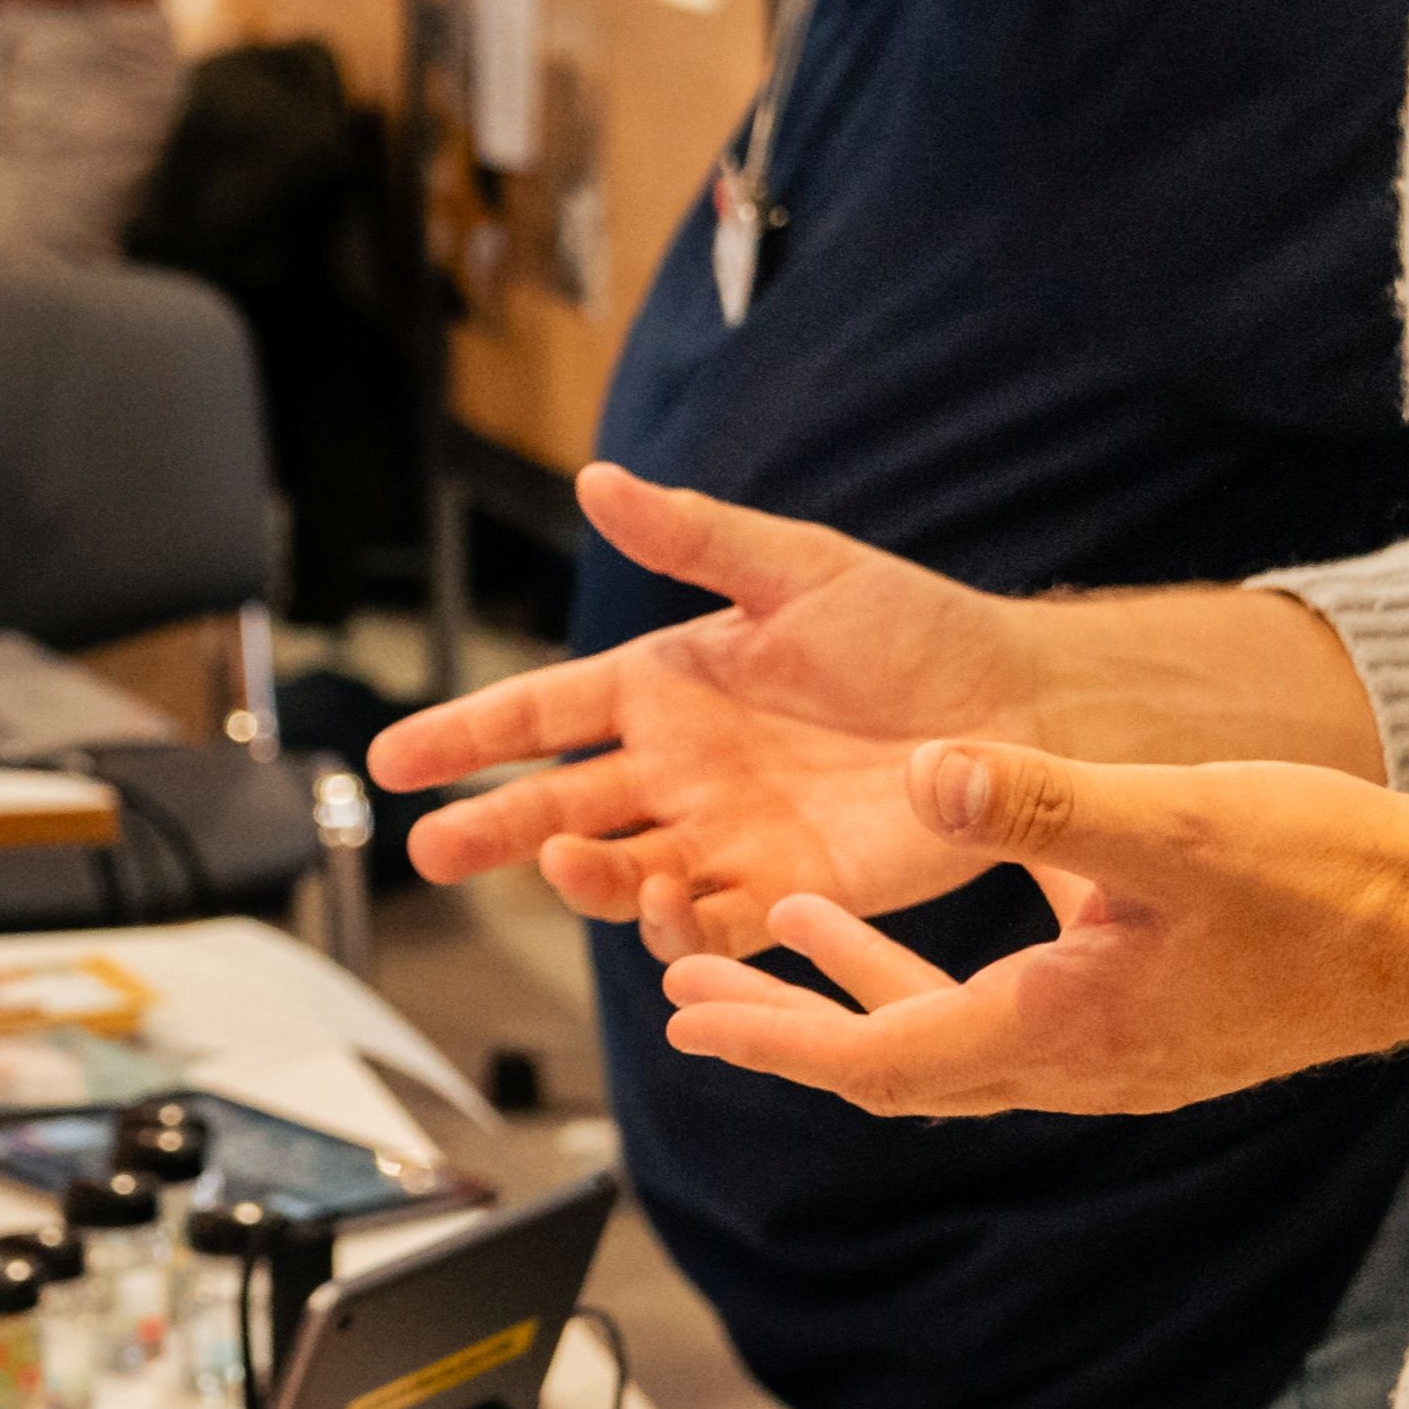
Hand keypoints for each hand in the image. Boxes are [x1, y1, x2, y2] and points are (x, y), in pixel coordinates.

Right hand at [374, 467, 1029, 951]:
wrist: (1014, 705)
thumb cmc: (911, 627)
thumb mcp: (794, 566)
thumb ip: (691, 537)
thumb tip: (597, 480)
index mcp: (663, 685)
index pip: (538, 714)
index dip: (465, 738)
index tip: (394, 758)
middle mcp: (677, 768)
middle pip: (555, 806)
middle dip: (488, 831)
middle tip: (430, 850)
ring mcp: (725, 835)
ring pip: (621, 873)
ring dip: (582, 879)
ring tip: (565, 863)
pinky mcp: (785, 892)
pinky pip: (709, 923)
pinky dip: (675, 929)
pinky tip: (662, 909)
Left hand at [659, 746, 1408, 1114]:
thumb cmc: (1334, 878)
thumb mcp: (1178, 822)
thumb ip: (1046, 800)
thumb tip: (928, 773)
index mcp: (1071, 1028)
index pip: (887, 1056)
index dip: (781, 1036)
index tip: (690, 1017)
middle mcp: (1081, 1066)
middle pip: (896, 1069)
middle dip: (786, 1033)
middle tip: (685, 1003)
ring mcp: (1115, 1057)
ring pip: (947, 1047)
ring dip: (854, 1002)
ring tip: (770, 944)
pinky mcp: (1145, 1029)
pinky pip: (1002, 1024)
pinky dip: (930, 986)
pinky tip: (911, 926)